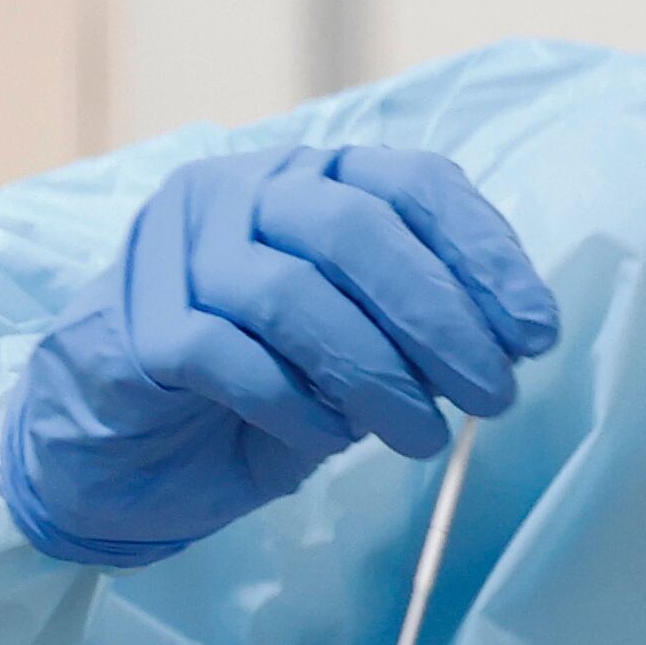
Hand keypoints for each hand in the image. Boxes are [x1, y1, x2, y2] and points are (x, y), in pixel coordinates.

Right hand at [1, 145, 559, 568]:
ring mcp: (174, 253)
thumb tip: (504, 345)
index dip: (482, 253)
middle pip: (354, 229)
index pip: (409, 184)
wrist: (110, 461)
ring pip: (292, 292)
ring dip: (376, 372)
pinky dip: (294, 404)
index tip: (535, 332)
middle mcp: (234, 193)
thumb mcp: (345, 359)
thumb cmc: (241, 402)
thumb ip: (408, 333)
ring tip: (423, 440)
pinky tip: (329, 441)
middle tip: (492, 396)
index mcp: (301, 183)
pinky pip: (228, 356)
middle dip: (440, 317)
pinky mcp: (135, 325)